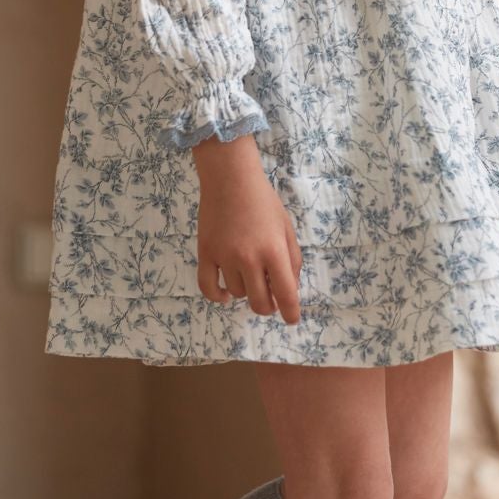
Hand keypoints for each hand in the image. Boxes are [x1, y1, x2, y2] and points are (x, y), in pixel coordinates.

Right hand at [192, 134, 301, 324]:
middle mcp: (250, 258)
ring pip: (237, 293)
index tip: (291, 320)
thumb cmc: (264, 202)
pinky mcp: (206, 253)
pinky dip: (217, 297)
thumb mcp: (286, 229)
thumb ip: (292, 260)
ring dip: (246, 290)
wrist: (230, 179)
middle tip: (269, 298)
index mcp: (274, 251)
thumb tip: (288, 289)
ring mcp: (225, 257)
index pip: (285, 294)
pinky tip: (226, 295)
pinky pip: (208, 287)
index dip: (290, 312)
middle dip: (268, 306)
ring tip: (248, 273)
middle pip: (259, 303)